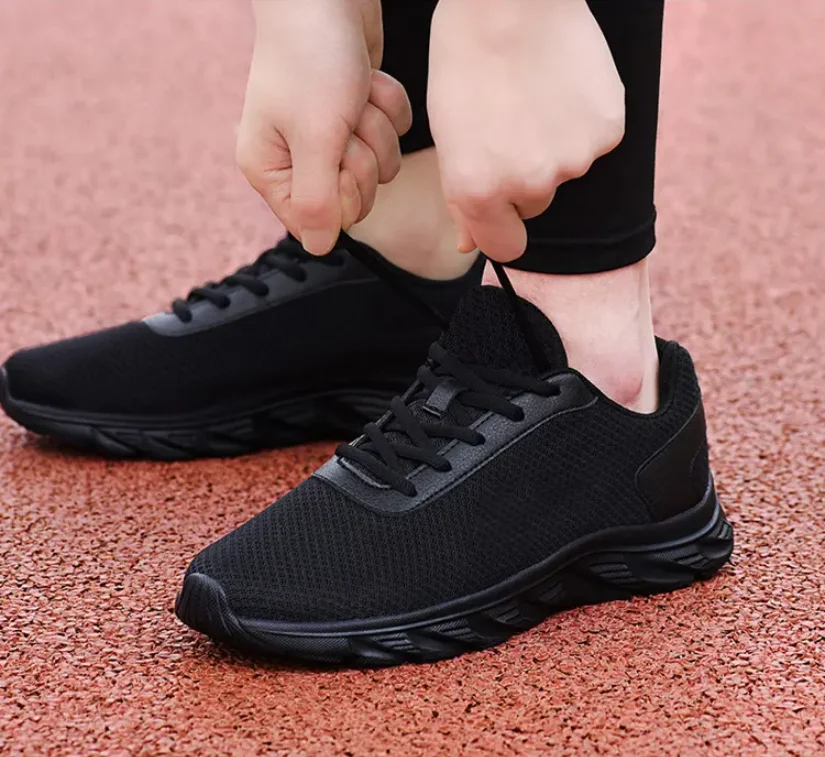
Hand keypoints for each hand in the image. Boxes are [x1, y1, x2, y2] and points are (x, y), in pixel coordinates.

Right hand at [237, 0, 411, 254]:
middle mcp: (297, 159)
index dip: (341, 195)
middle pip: (355, 197)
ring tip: (352, 94)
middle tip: (344, 119)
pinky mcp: (358, 115)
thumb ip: (317, 200)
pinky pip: (393, 134)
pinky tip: (366, 81)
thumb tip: (318, 248)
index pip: (319, 222)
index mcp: (270, 170)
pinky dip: (387, 105)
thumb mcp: (314, 137)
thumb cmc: (310, 57)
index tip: (335, 158)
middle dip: (362, 156)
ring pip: (381, 167)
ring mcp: (329, 137)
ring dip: (377, 127)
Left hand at [428, 0, 624, 261]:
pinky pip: (594, 144)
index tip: (499, 200)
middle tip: (510, 123)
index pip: (506, 248)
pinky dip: (581, 123)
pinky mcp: (608, 132)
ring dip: (552, 146)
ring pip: (565, 172)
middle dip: (523, 177)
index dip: (501, 224)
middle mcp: (530, 186)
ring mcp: (574, 161)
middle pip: (535, 206)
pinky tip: (563, 87)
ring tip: (533, 96)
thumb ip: (461, 200)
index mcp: (480, 193)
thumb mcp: (449, 137)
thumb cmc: (466, 61)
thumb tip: (468, 245)